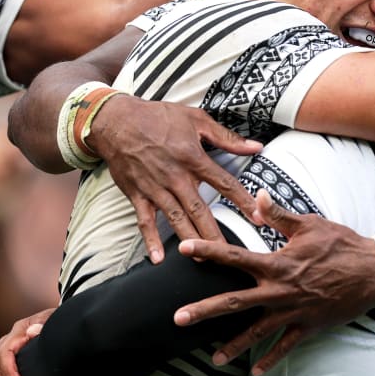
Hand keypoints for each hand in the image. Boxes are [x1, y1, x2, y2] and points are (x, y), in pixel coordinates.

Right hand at [0, 307, 53, 375]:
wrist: (62, 323)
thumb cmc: (57, 321)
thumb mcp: (54, 319)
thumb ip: (45, 323)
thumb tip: (33, 330)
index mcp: (18, 333)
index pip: (4, 356)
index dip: (11, 375)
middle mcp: (8, 346)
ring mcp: (6, 358)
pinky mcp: (8, 369)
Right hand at [86, 94, 261, 263]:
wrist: (116, 120)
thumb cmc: (158, 117)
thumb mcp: (196, 119)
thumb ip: (227, 137)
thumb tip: (256, 146)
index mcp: (193, 158)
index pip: (224, 183)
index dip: (243, 201)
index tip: (258, 217)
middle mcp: (175, 177)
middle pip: (200, 209)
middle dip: (216, 232)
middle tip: (232, 252)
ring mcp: (155, 188)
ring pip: (176, 219)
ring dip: (190, 239)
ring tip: (204, 258)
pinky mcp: (137, 194)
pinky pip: (144, 221)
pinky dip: (150, 240)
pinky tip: (157, 258)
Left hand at [173, 190, 374, 374]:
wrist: (373, 271)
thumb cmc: (342, 244)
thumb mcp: (310, 224)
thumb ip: (278, 214)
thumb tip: (256, 198)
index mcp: (278, 263)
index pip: (235, 256)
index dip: (208, 251)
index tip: (184, 249)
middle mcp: (280, 290)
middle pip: (235, 302)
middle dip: (205, 310)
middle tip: (179, 318)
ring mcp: (293, 311)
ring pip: (257, 331)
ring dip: (233, 344)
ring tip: (213, 357)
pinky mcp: (308, 325)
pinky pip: (285, 346)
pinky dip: (271, 359)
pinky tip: (255, 370)